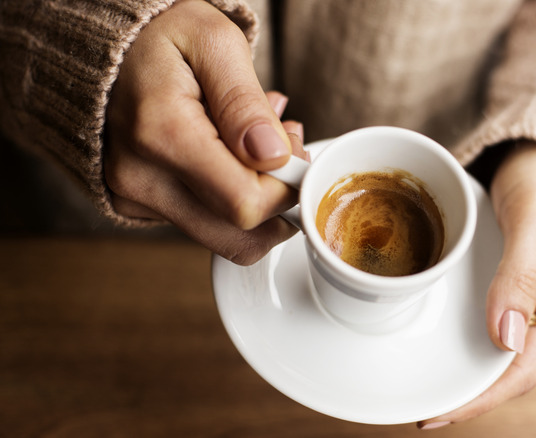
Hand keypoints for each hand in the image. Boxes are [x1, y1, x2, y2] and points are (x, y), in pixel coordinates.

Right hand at [104, 0, 305, 264]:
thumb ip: (245, 104)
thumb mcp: (214, 43)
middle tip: (283, 148)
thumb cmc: (162, 36)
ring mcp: (135, 197)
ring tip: (259, 143)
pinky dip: (229, 196)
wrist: (104, 45)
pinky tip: (231, 153)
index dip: (287, 188)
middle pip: (238, 236)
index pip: (246, 204)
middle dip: (278, 200)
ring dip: (257, 199)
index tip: (295, 151)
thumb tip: (271, 156)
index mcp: (161, 134)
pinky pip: (203, 222)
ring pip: (224, 236)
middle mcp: (141, 178)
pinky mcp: (137, 205)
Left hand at [419, 142, 535, 428]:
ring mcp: (526, 299)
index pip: (526, 366)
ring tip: (421, 388)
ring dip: (462, 372)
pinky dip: (461, 340)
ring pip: (494, 350)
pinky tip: (434, 344)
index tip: (441, 411)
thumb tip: (503, 337)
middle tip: (422, 411)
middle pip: (508, 368)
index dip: (484, 395)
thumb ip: (521, 273)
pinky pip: (484, 323)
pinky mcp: (506, 286)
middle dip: (468, 395)